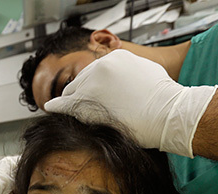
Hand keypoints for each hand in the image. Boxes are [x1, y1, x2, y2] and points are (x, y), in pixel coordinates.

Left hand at [44, 49, 216, 157]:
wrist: (167, 112)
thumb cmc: (162, 98)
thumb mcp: (145, 73)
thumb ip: (128, 73)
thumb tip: (121, 81)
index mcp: (116, 58)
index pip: (95, 72)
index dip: (92, 85)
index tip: (91, 93)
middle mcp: (101, 66)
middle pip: (81, 81)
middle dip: (79, 92)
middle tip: (77, 104)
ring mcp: (91, 83)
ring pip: (72, 93)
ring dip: (70, 102)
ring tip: (64, 109)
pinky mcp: (85, 101)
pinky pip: (64, 104)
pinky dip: (56, 107)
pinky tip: (50, 108)